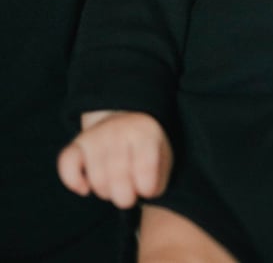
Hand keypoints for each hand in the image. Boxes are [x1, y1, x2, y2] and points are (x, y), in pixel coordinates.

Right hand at [57, 110, 172, 208]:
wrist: (127, 118)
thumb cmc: (147, 147)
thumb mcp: (164, 157)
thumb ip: (159, 179)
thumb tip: (143, 193)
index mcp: (145, 132)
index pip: (145, 171)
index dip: (148, 189)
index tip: (148, 187)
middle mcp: (119, 131)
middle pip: (118, 181)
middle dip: (126, 197)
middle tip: (130, 192)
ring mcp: (96, 136)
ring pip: (97, 181)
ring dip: (106, 192)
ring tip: (115, 184)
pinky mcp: (77, 143)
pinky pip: (66, 166)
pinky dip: (74, 182)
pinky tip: (86, 187)